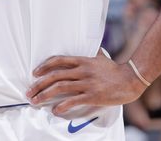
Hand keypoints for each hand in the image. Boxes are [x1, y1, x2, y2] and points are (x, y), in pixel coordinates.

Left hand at [27, 52, 146, 115]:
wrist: (131, 79)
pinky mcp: (92, 95)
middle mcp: (82, 70)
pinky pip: (73, 101)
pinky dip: (62, 106)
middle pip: (55, 76)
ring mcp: (87, 83)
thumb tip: (90, 49)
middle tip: (29, 91)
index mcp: (82, 61)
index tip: (34, 73)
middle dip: (39, 84)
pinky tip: (55, 110)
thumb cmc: (115, 70)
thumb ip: (91, 54)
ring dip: (45, 95)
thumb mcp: (101, 58)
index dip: (44, 66)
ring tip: (36, 101)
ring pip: (60, 87)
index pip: (58, 60)